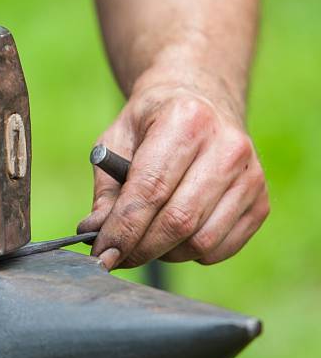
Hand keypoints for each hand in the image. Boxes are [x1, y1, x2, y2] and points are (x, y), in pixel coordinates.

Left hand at [78, 69, 268, 268]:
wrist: (199, 102)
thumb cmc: (149, 125)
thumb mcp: (116, 142)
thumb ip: (106, 190)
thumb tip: (96, 233)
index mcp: (186, 121)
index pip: (151, 189)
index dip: (123, 229)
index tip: (101, 253)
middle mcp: (227, 146)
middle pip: (178, 221)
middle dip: (140, 248)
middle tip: (115, 255)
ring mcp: (251, 175)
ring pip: (201, 241)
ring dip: (164, 253)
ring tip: (143, 240)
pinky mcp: (261, 201)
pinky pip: (221, 248)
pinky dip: (190, 254)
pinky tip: (173, 236)